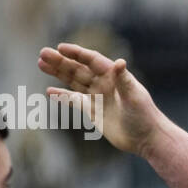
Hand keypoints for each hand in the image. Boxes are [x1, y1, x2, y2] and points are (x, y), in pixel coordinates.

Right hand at [38, 43, 162, 156]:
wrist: (146, 139)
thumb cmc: (144, 116)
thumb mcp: (135, 97)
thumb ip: (124, 80)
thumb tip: (120, 62)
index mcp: (114, 76)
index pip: (92, 60)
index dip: (76, 53)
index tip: (60, 48)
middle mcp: (104, 84)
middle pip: (79, 68)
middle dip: (61, 61)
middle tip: (42, 54)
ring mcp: (98, 97)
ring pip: (73, 81)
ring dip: (58, 73)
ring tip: (41, 63)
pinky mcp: (93, 111)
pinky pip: (74, 100)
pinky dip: (62, 96)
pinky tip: (49, 92)